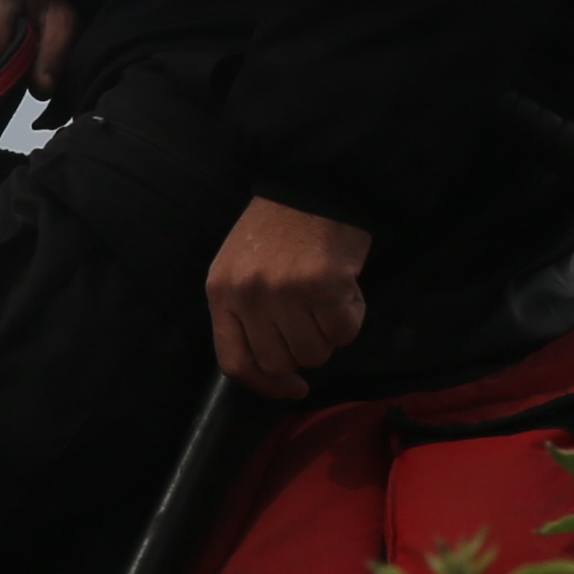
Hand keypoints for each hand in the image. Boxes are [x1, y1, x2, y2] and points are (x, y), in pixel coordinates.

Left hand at [207, 197, 373, 400]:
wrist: (311, 185)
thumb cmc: (277, 229)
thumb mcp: (241, 268)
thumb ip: (245, 313)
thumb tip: (271, 368)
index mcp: (221, 292)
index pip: (234, 361)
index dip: (265, 385)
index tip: (292, 388)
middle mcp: (248, 295)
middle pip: (279, 362)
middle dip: (303, 352)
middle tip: (313, 321)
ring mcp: (285, 292)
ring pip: (315, 352)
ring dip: (329, 334)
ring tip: (328, 298)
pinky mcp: (323, 286)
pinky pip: (344, 332)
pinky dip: (352, 318)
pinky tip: (346, 291)